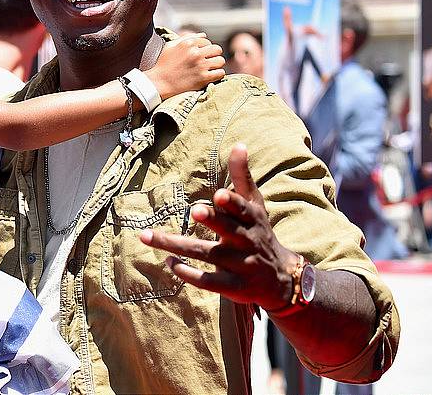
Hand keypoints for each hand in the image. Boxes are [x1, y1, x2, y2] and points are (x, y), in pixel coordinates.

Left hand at [139, 143, 297, 310]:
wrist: (282, 280)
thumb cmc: (260, 234)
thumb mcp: (256, 206)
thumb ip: (243, 178)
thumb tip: (239, 144)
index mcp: (253, 220)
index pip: (244, 210)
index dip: (232, 203)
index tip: (218, 194)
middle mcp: (247, 242)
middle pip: (228, 230)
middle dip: (214, 220)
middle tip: (195, 210)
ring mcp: (240, 266)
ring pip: (206, 255)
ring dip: (177, 246)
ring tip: (149, 236)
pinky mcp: (233, 287)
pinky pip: (208, 281)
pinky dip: (188, 273)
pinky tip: (169, 263)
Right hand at [148, 33, 224, 99]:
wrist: (159, 83)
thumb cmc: (163, 64)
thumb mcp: (171, 46)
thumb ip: (187, 37)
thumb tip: (204, 35)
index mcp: (188, 43)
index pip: (206, 41)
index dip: (204, 47)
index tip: (200, 54)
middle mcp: (195, 53)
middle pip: (217, 49)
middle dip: (214, 54)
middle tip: (208, 60)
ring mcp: (200, 66)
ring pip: (220, 61)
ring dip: (217, 64)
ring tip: (210, 68)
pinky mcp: (203, 78)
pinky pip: (220, 73)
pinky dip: (218, 74)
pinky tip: (211, 75)